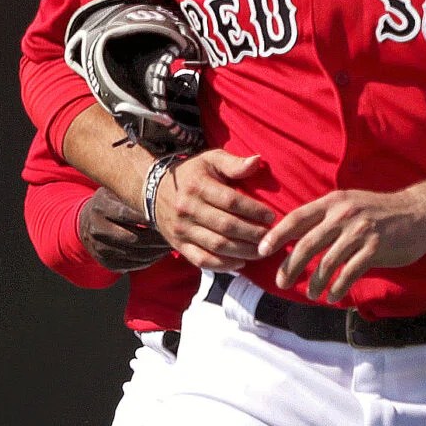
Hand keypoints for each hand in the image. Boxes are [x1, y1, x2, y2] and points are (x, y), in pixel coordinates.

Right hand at [78, 187, 170, 273]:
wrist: (87, 222)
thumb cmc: (112, 203)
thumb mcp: (118, 192)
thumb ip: (136, 194)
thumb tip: (167, 195)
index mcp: (100, 208)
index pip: (125, 214)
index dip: (147, 218)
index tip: (166, 218)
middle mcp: (97, 229)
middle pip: (132, 238)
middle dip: (157, 238)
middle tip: (178, 235)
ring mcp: (100, 247)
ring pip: (135, 254)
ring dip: (158, 251)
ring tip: (174, 244)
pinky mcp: (106, 262)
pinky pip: (133, 264)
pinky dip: (151, 260)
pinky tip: (161, 252)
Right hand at [154, 151, 273, 271]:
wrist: (153, 190)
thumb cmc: (193, 174)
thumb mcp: (210, 161)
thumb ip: (233, 163)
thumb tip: (257, 161)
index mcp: (197, 187)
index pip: (231, 202)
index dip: (254, 211)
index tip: (271, 216)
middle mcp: (187, 209)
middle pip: (226, 226)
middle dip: (253, 234)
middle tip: (272, 237)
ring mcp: (182, 229)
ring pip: (217, 245)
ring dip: (244, 251)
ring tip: (263, 250)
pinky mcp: (178, 245)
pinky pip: (201, 259)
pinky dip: (222, 265)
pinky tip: (241, 263)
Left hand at [261, 188, 425, 303]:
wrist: (422, 212)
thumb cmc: (384, 211)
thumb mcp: (352, 204)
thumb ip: (328, 218)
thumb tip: (300, 237)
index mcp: (334, 203)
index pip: (296, 218)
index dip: (276, 235)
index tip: (262, 251)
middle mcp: (344, 216)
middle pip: (307, 244)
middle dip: (290, 266)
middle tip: (281, 283)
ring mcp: (360, 232)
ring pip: (327, 262)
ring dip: (316, 283)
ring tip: (312, 295)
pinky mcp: (375, 248)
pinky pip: (349, 272)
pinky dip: (338, 287)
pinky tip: (333, 296)